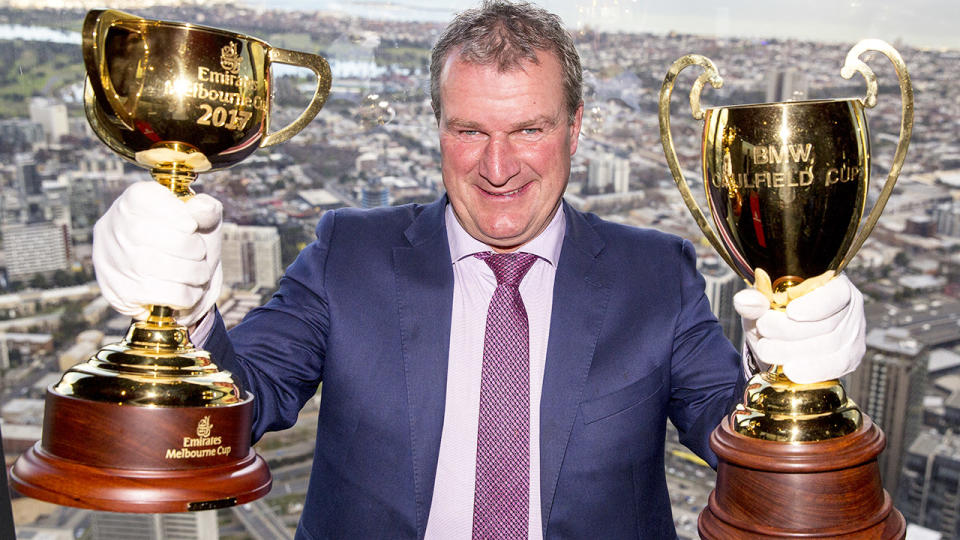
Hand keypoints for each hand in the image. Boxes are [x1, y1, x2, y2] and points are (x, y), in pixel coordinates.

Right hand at [93, 181, 222, 326]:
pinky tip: (187, 290)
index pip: (142, 197)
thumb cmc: (189, 247)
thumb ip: (206, 210)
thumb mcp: (203, 222)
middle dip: (189, 247)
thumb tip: (203, 207)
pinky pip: (160, 292)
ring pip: (156, 265)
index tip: (192, 226)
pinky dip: (185, 293)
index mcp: (131, 202)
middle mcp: (113, 229)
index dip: (174, 212)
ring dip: (192, 272)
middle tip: (200, 254)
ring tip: (199, 273)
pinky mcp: (119, 293)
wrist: (178, 290)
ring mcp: (112, 262)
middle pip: (150, 233)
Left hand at [734, 273, 864, 383]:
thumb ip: (753, 300)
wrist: (780, 340)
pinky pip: (836, 366)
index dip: (816, 305)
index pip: (836, 293)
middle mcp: (849, 307)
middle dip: (790, 330)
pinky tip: (790, 370)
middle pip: (828, 323)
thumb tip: (744, 301)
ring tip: (766, 349)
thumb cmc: (774, 313)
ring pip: (830, 346)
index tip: (791, 312)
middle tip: (763, 329)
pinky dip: (811, 370)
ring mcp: (853, 333)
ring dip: (794, 350)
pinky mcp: (850, 357)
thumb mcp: (761, 304)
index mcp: (832, 283)